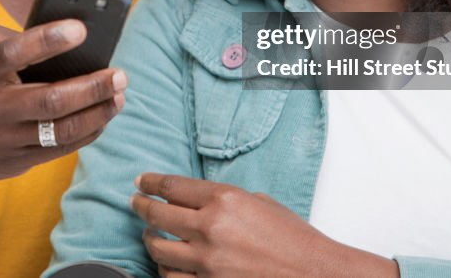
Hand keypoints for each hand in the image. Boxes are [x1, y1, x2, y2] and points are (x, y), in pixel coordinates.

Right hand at [0, 20, 125, 181]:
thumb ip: (17, 38)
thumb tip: (69, 42)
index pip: (15, 52)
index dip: (49, 40)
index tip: (81, 29)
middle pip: (51, 100)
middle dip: (93, 87)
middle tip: (121, 74)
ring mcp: (3, 139)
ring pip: (62, 130)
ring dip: (98, 113)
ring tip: (120, 96)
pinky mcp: (14, 163)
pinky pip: (60, 149)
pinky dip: (87, 132)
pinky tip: (103, 117)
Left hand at [131, 174, 397, 277]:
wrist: (314, 274)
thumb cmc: (294, 239)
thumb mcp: (261, 203)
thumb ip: (227, 201)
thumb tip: (199, 201)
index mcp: (225, 199)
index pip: (172, 186)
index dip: (151, 182)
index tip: (141, 181)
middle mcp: (211, 228)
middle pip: (157, 215)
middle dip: (141, 207)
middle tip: (135, 202)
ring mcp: (207, 262)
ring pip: (159, 249)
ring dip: (150, 240)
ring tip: (150, 235)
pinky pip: (172, 277)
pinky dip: (165, 269)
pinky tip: (166, 263)